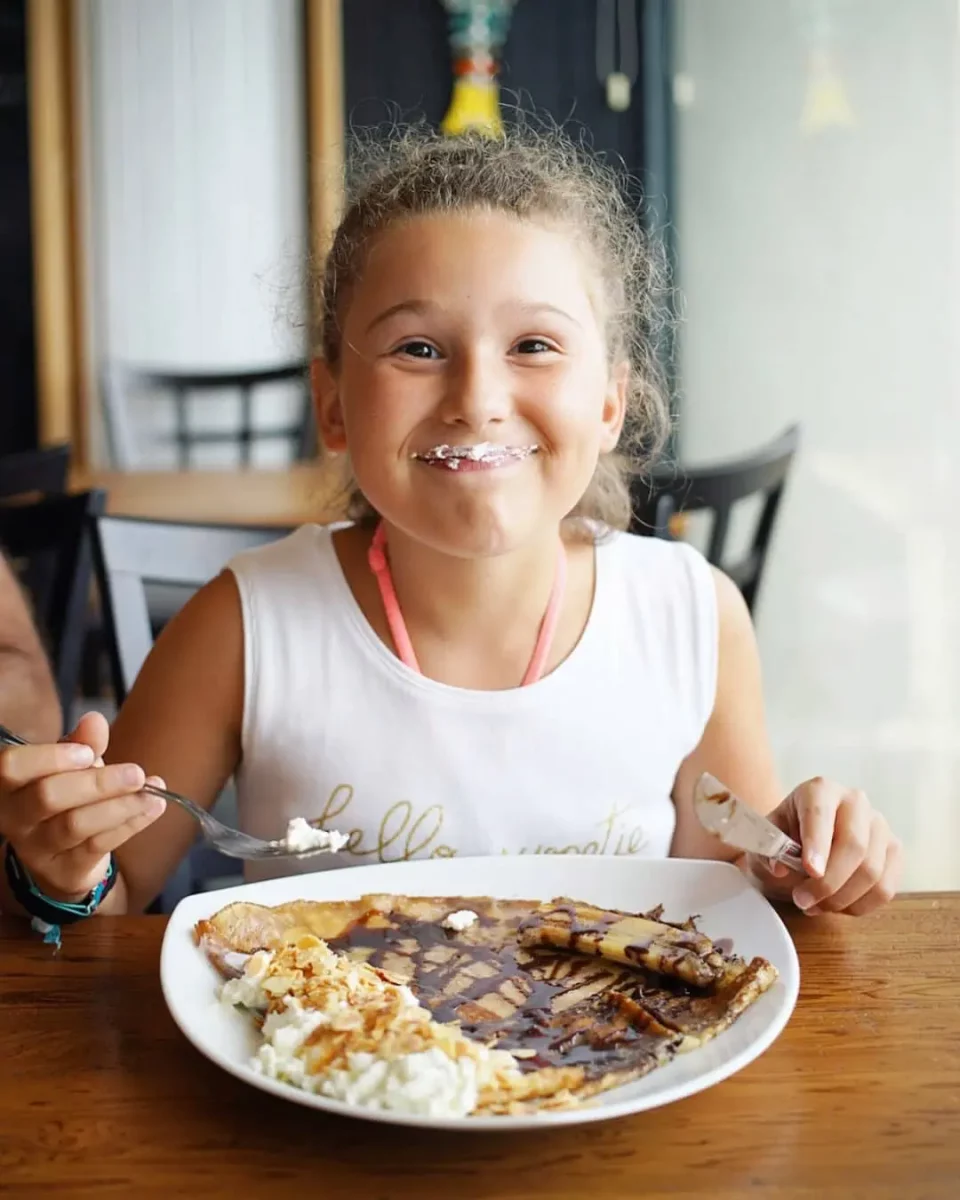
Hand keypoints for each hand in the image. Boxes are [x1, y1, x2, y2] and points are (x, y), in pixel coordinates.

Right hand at [0, 712, 165, 901]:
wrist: (66, 857)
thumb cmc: (66, 798)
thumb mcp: (71, 767)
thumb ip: (82, 743)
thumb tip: (94, 720)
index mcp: (10, 785)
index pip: (12, 767)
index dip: (50, 758)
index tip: (88, 753)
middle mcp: (15, 818)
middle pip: (48, 797)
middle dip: (98, 782)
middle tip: (136, 773)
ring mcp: (37, 848)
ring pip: (76, 824)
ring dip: (122, 805)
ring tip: (153, 790)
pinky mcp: (64, 870)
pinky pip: (99, 845)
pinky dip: (131, 823)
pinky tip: (154, 807)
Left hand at [748, 777, 902, 915]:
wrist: (802, 845)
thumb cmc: (784, 840)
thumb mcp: (764, 842)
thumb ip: (768, 852)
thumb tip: (780, 868)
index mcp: (819, 790)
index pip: (821, 814)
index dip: (817, 844)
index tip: (811, 870)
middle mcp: (855, 801)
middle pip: (854, 846)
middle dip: (828, 883)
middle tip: (802, 900)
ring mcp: (879, 826)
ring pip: (872, 871)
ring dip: (841, 899)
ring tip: (814, 905)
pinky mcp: (894, 852)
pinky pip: (885, 888)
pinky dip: (860, 905)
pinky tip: (837, 905)